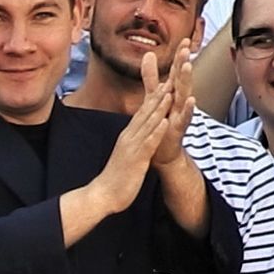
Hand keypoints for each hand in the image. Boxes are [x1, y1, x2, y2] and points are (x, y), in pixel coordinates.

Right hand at [89, 77, 174, 213]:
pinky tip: (167, 122)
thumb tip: (138, 132)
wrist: (102, 195)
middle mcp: (130, 137)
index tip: (165, 83)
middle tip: (171, 79)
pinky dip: (158, 132)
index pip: (143, 113)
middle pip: (146, 112)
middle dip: (159, 96)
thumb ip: (133, 141)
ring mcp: (132, 147)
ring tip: (171, 93)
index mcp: (129, 135)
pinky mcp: (136, 159)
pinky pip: (148, 143)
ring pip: (148, 124)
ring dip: (160, 108)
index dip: (154, 98)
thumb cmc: (117, 175)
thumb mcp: (127, 152)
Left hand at [142, 40, 194, 166]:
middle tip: (186, 49)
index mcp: (172, 93)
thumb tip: (149, 54)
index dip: (179, 56)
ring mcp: (180, 113)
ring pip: (185, 94)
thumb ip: (151, 77)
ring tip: (187, 67)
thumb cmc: (161, 123)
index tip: (184, 40)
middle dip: (184, 64)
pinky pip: (185, 116)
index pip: (176, 71)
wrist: (162, 151)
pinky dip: (189, 108)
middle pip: (181, 79)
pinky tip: (192, 99)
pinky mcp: (179, 127)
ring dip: (186, 81)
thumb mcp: (154, 97)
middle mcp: (179, 101)